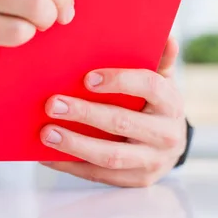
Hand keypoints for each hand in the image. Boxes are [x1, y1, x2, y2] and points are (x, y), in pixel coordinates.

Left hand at [39, 38, 186, 187]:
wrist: (171, 144)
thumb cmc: (157, 105)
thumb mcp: (163, 81)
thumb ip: (160, 60)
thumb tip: (167, 37)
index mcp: (171, 103)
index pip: (150, 87)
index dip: (119, 81)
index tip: (88, 78)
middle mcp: (165, 134)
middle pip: (122, 123)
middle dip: (85, 114)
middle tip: (53, 104)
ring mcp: (151, 161)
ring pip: (110, 156)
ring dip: (75, 144)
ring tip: (46, 133)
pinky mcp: (135, 181)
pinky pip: (98, 175)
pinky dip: (70, 165)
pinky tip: (47, 155)